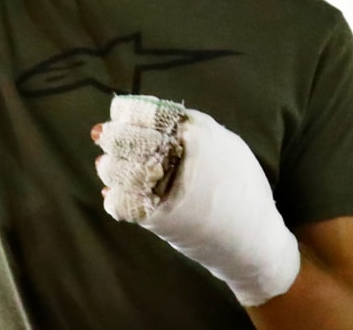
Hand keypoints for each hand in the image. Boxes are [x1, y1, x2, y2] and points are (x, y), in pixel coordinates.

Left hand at [93, 95, 300, 307]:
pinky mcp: (157, 218)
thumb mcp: (228, 145)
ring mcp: (165, 188)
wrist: (252, 240)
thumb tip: (158, 117)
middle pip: (130, 140)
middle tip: (100, 133)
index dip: (130, 112)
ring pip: (121, 171)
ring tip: (104, 164)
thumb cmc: (242, 188)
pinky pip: (123, 204)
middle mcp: (179, 158)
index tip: (117, 111)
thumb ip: (195, 128)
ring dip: (109, 166)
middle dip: (113, 136)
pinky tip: (110, 193)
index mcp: (199, 135)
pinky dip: (113, 197)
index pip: (151, 114)